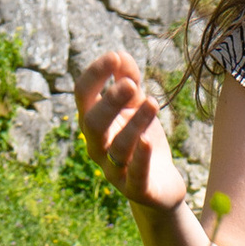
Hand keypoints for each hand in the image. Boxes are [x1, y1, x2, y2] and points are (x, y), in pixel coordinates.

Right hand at [75, 49, 187, 212]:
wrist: (161, 185)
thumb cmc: (143, 141)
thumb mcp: (137, 108)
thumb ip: (129, 82)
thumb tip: (121, 55)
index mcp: (94, 123)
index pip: (83, 95)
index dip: (95, 75)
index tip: (114, 56)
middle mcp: (97, 147)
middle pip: (93, 122)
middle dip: (109, 102)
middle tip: (130, 84)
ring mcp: (114, 171)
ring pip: (118, 147)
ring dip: (135, 123)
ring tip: (152, 102)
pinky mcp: (136, 190)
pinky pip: (135, 175)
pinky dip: (140, 158)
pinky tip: (148, 141)